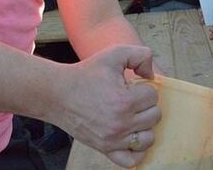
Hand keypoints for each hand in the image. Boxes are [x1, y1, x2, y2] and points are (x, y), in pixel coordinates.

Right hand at [51, 45, 160, 167]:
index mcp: (125, 100)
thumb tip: (152, 75)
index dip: (144, 87)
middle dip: (145, 104)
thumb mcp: (115, 53)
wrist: (58, 93)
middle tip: (131, 98)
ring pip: (148, 138)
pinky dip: (136, 151)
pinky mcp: (105, 149)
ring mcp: (113, 140)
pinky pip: (131, 160)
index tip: (131, 85)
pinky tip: (132, 136)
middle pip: (154, 116)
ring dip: (144, 125)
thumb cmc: (87, 74)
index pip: (153, 95)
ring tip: (132, 115)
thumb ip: (141, 55)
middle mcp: (120, 123)